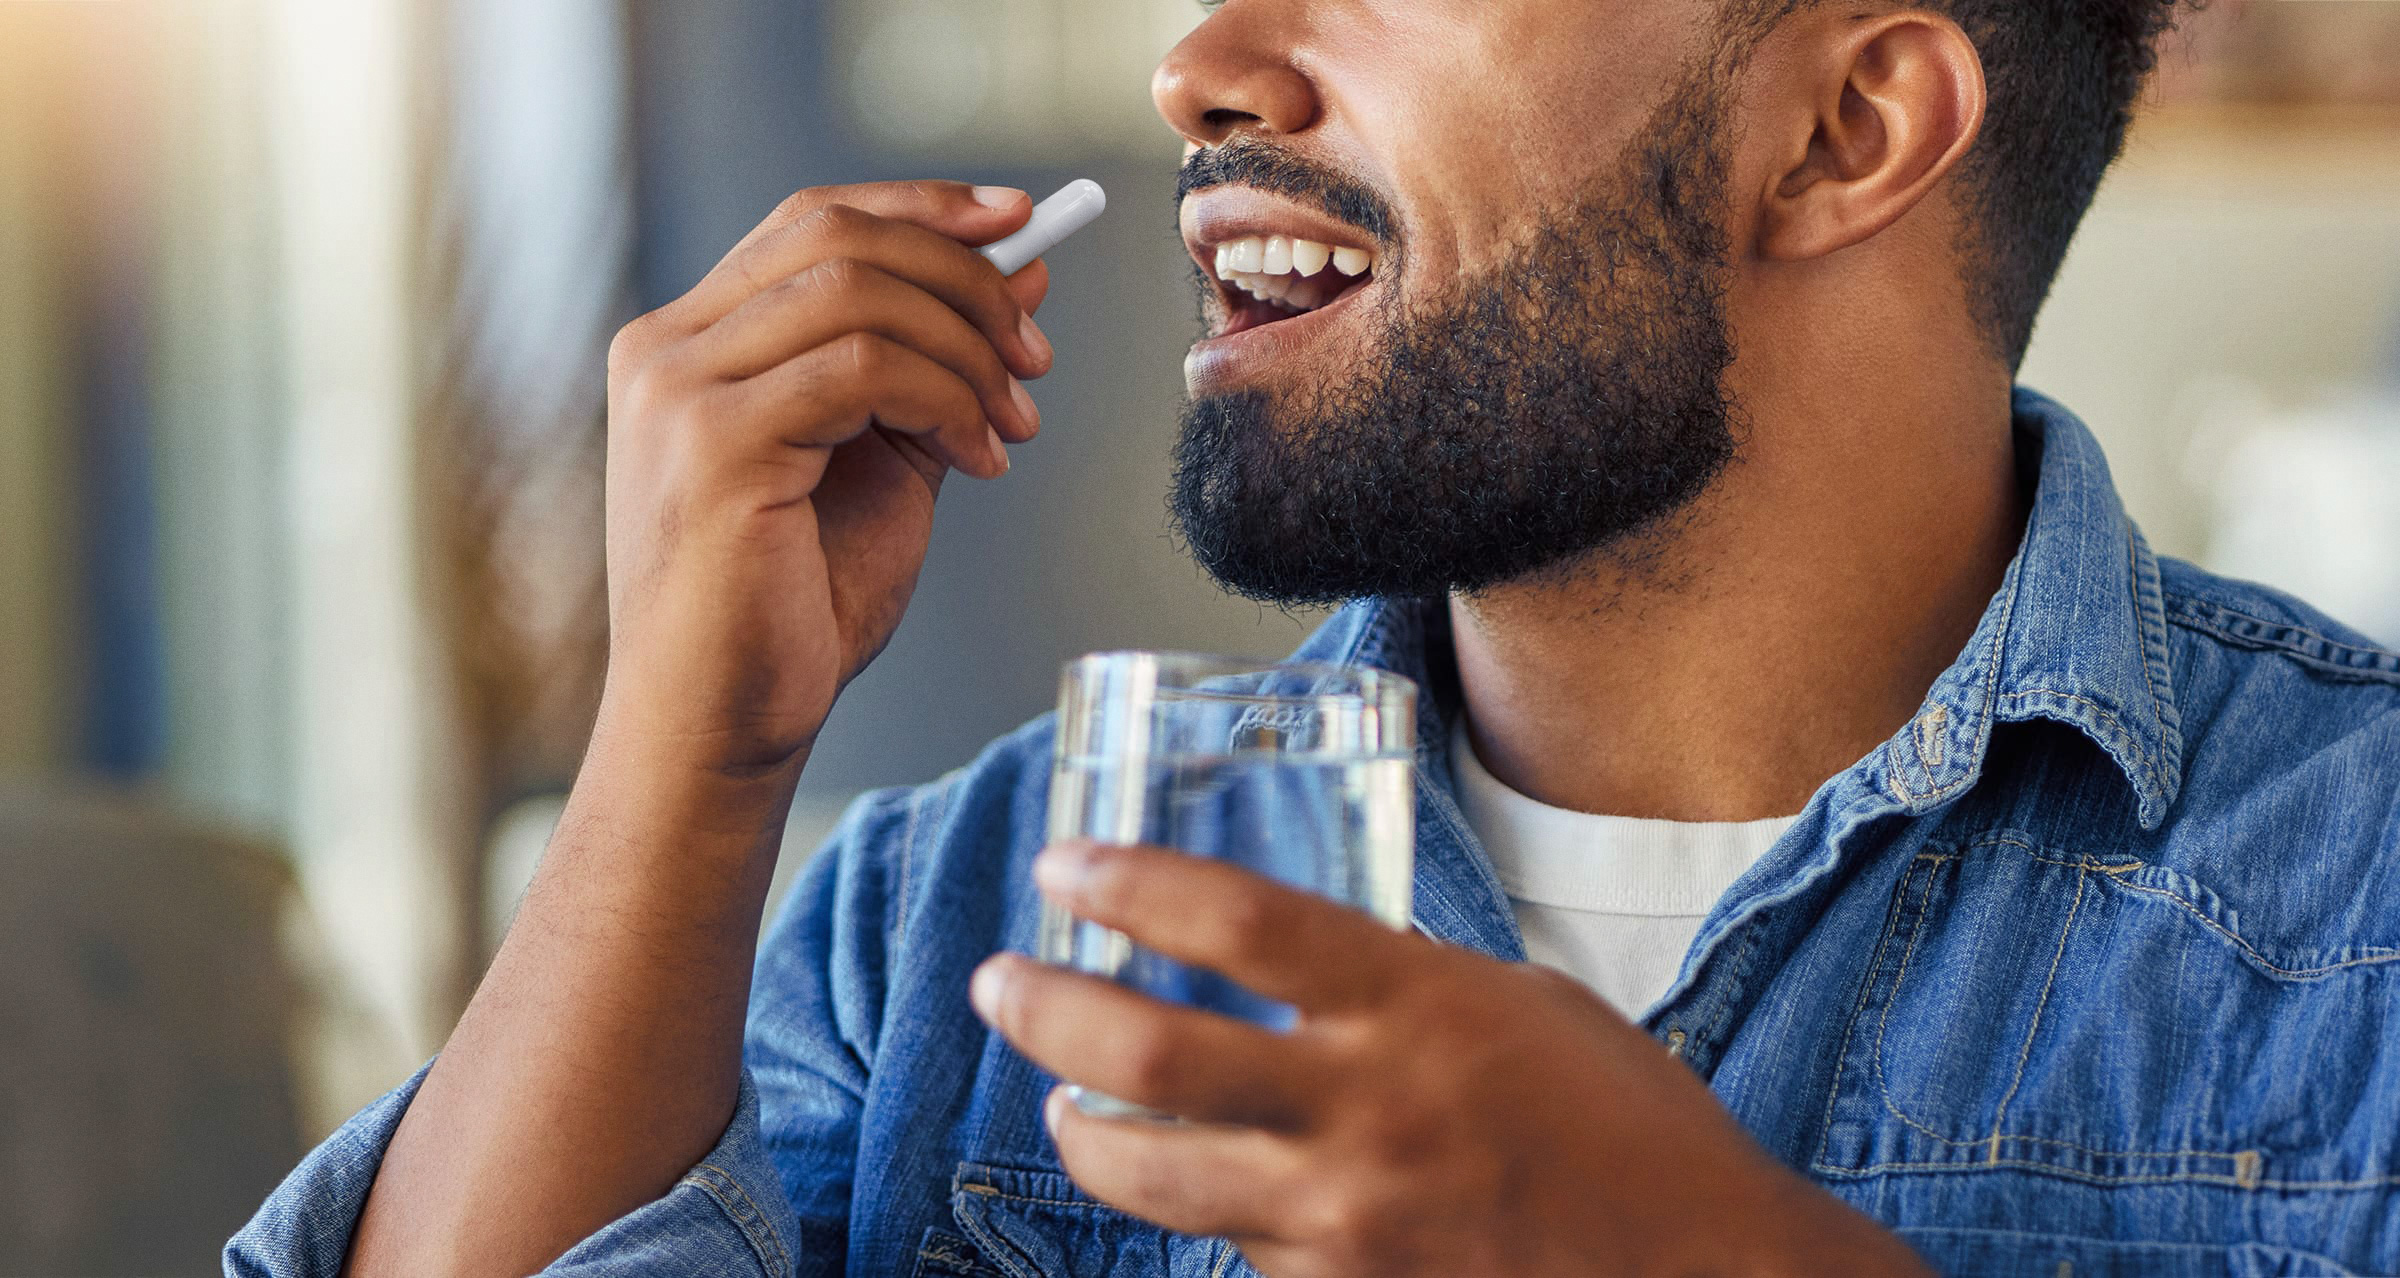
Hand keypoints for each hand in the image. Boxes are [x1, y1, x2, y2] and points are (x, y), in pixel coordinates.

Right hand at [597, 180, 1052, 777]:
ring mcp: (678, 393)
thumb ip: (935, 367)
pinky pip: (863, 368)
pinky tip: (978, 462)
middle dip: (964, 280)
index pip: (812, 220)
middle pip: (837, 236)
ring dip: (966, 349)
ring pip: (857, 293)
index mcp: (690, 344)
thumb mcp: (886, 462)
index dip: (922, 209)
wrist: (722, 730)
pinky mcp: (714, 445)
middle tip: (1036, 357)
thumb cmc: (792, 611)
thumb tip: (1021, 275)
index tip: (1021, 222)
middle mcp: (666, 351)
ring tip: (1012, 423)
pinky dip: (945, 400)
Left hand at [971, 841, 1931, 1277]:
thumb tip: (1301, 969)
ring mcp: (1346, 1219)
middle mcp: (1365, 1110)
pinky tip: (1193, 1184)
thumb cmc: (1630, 1129)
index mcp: (1417, 1005)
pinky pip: (1233, 1247)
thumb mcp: (1520, 1005)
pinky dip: (1199, 1210)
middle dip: (1045, 1010)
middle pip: (1150, 1051)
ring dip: (1083, 1131)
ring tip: (1063, 1099)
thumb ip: (1401, 985)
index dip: (1129, 884)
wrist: (1702, 1276)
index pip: (1236, 921)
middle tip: (1003, 981)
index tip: (1064, 865)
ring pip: (1153, 1173)